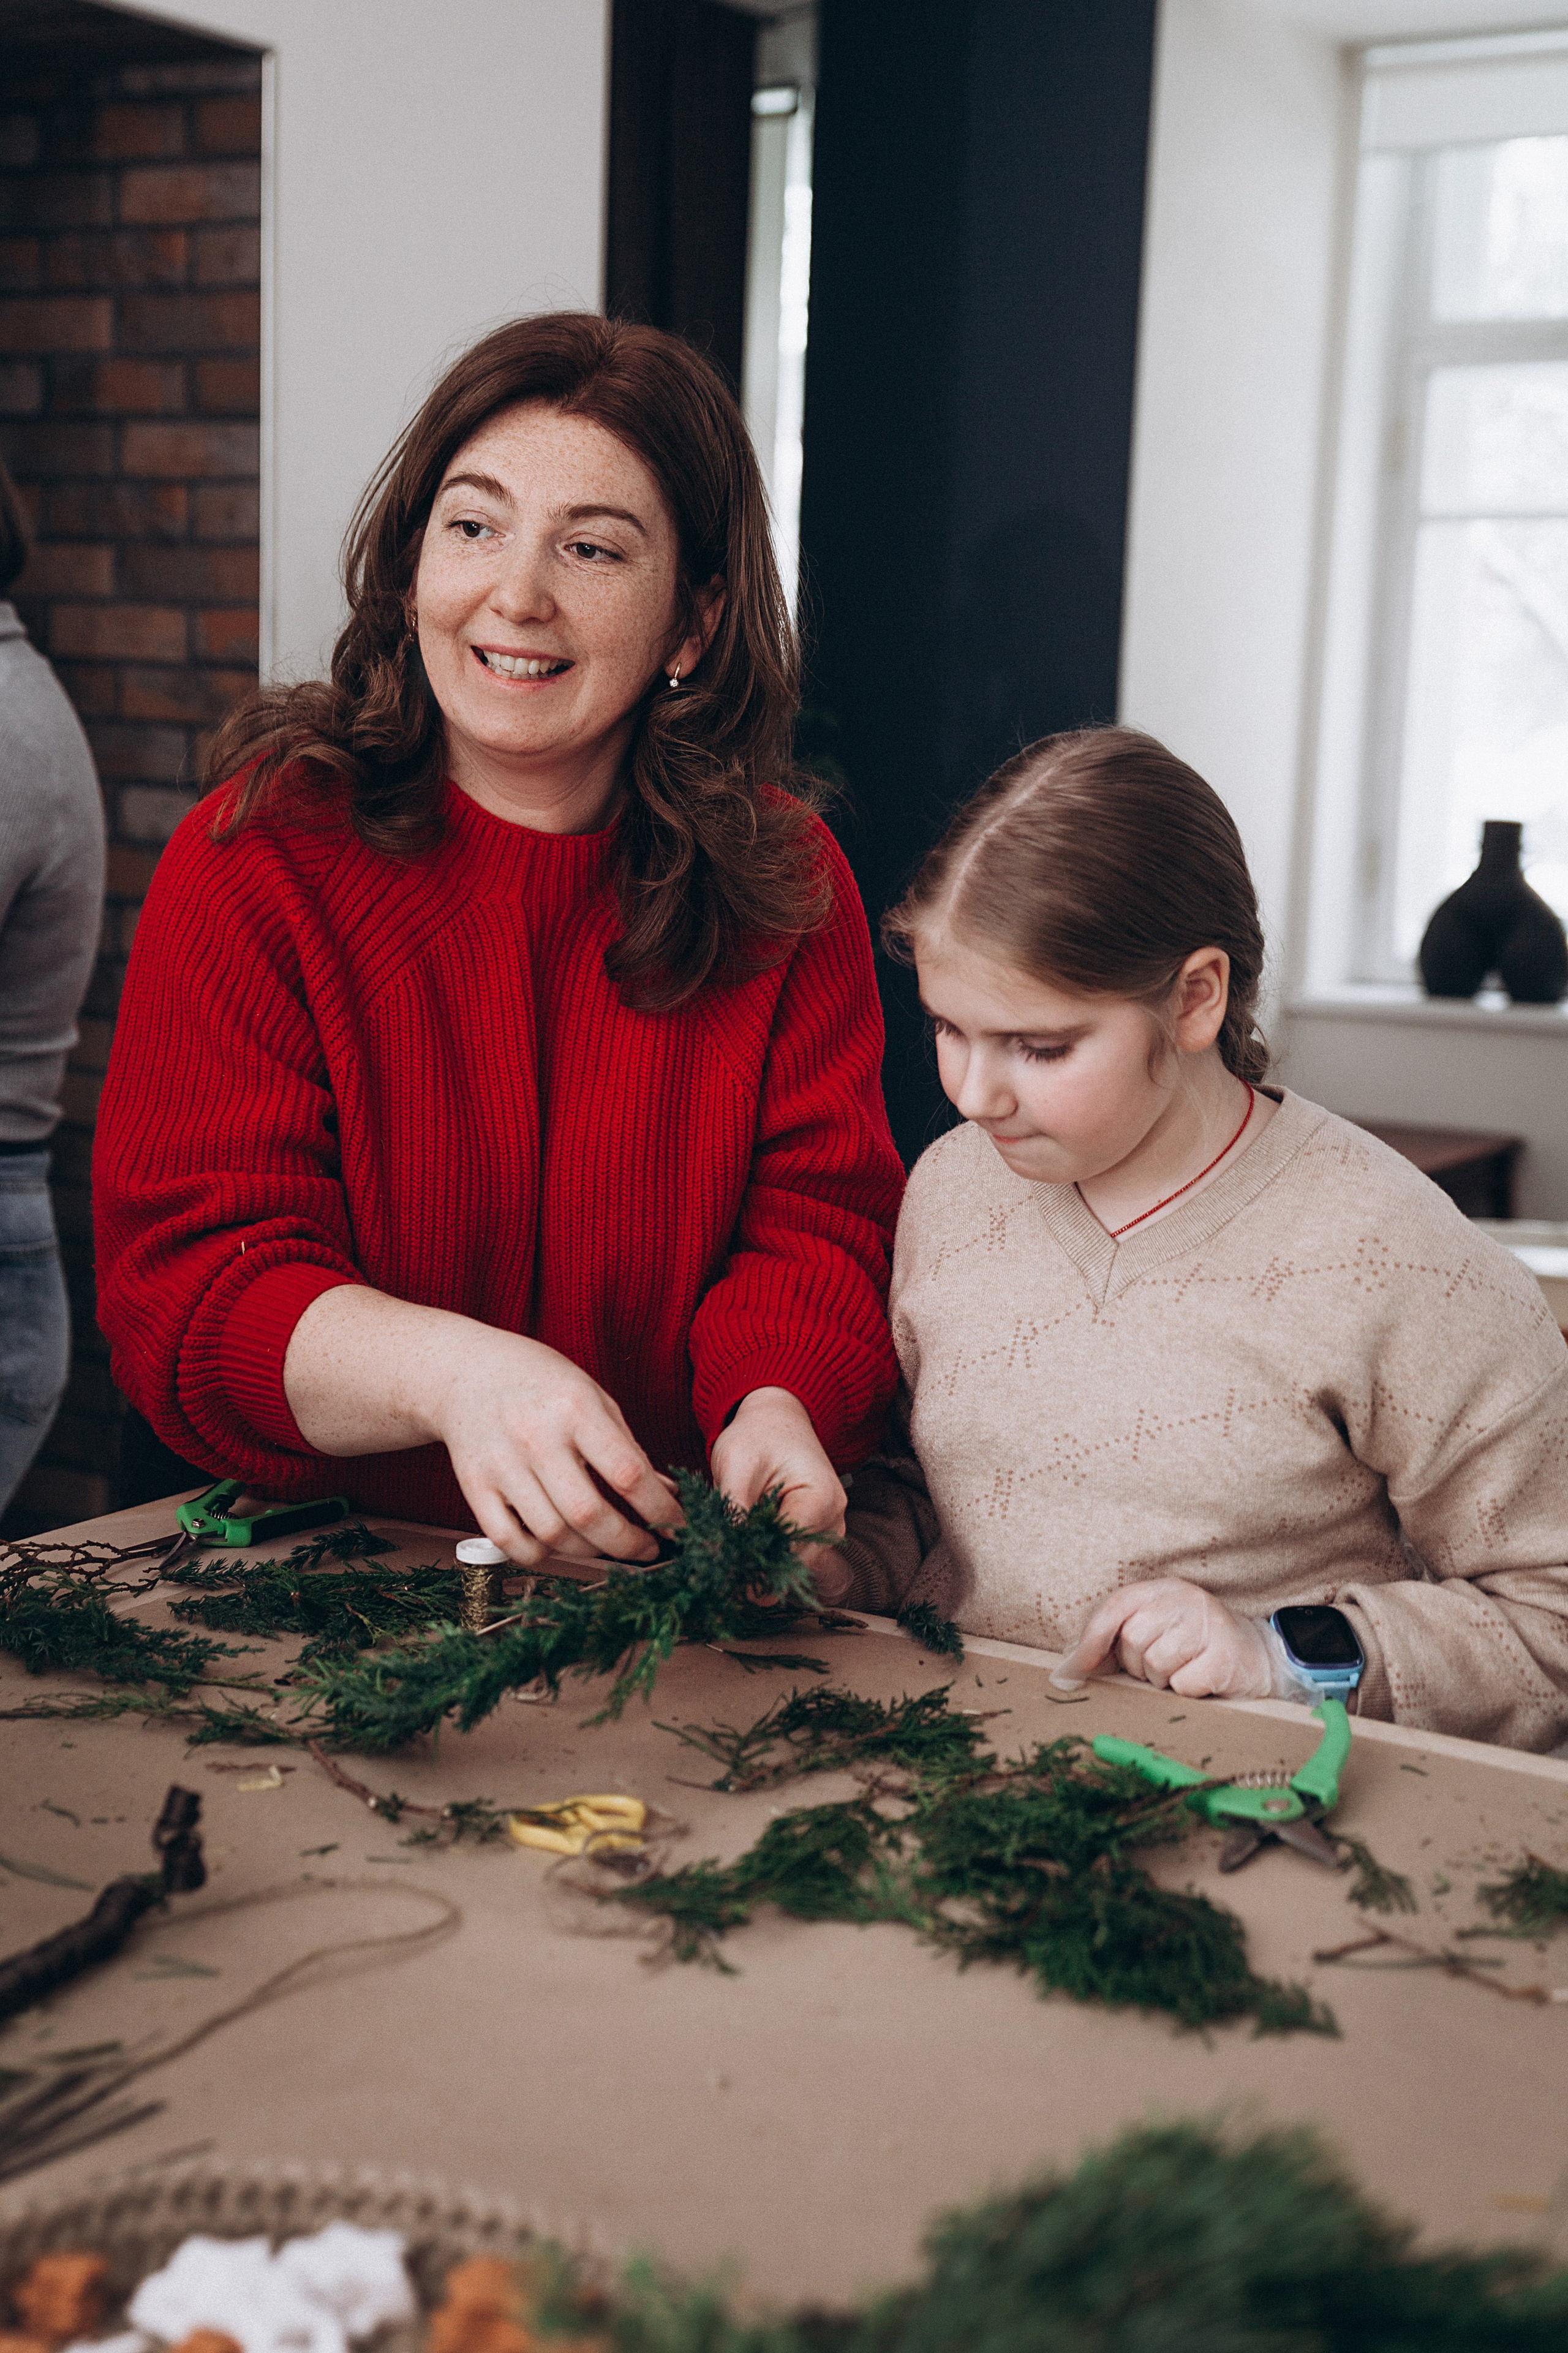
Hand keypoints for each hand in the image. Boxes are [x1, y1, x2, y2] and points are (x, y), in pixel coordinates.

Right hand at [429, 1329, 683, 1567]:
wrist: (467, 1371)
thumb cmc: (540, 1383)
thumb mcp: (593, 1396)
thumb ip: (627, 1447)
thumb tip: (664, 1495)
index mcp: (575, 1408)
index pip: (627, 1472)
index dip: (660, 1508)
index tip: (677, 1524)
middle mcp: (536, 1437)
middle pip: (588, 1514)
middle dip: (628, 1543)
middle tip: (648, 1547)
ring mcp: (501, 1464)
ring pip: (552, 1534)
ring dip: (589, 1551)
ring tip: (606, 1543)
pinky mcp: (474, 1486)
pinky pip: (510, 1541)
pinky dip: (540, 1553)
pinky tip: (559, 1542)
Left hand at [710, 1387, 848, 1598]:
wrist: (776, 1422)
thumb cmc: (758, 1435)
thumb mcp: (738, 1464)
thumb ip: (733, 1509)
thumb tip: (720, 1554)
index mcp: (822, 1500)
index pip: (788, 1549)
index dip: (753, 1563)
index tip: (719, 1570)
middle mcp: (833, 1522)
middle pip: (791, 1565)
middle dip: (753, 1570)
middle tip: (714, 1572)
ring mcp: (825, 1532)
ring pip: (788, 1567)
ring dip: (757, 1568)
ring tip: (723, 1562)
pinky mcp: (812, 1538)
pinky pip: (787, 1559)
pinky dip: (762, 1559)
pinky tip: (738, 1555)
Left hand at [1055, 1578, 1273, 1699]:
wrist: (1257, 1658)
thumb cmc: (1195, 1646)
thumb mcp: (1159, 1628)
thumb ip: (1120, 1637)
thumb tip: (1072, 1665)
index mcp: (1163, 1589)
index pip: (1116, 1606)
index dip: (1093, 1638)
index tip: (1079, 1667)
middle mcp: (1185, 1599)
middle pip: (1133, 1641)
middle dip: (1138, 1665)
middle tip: (1161, 1665)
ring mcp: (1207, 1624)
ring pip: (1156, 1665)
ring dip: (1163, 1679)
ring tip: (1183, 1670)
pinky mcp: (1224, 1655)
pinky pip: (1182, 1685)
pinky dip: (1187, 1690)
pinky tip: (1202, 1679)